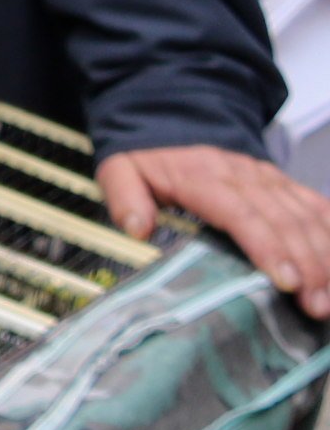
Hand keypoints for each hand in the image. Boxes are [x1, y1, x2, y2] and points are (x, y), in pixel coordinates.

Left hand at [99, 147, 329, 317]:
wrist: (173, 125)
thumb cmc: (151, 161)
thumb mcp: (121, 171)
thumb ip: (124, 198)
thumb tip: (137, 228)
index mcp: (205, 177)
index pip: (242, 214)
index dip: (268, 247)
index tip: (285, 281)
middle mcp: (246, 176)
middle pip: (285, 222)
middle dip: (307, 265)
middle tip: (315, 305)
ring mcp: (270, 179)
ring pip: (308, 217)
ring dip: (325, 257)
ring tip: (327, 298)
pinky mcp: (286, 185)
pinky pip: (318, 206)